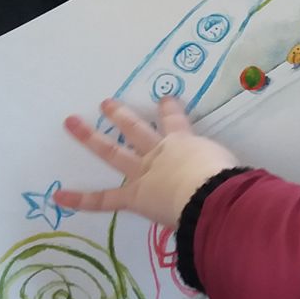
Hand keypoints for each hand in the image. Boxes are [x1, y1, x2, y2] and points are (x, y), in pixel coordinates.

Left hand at [54, 97, 239, 228]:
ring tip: (72, 123)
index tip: (164, 99)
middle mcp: (160, 152)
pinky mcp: (134, 196)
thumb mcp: (231, 169)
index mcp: (185, 143)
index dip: (169, 109)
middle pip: (135, 129)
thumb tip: (240, 189)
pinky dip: (81, 199)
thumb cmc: (226, 179)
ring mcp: (143, 172)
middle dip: (120, 115)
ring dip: (91, 137)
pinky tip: (59, 195)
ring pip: (113, 152)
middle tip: (106, 103)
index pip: (175, 121)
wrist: (210, 194)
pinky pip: (104, 199)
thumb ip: (228, 175)